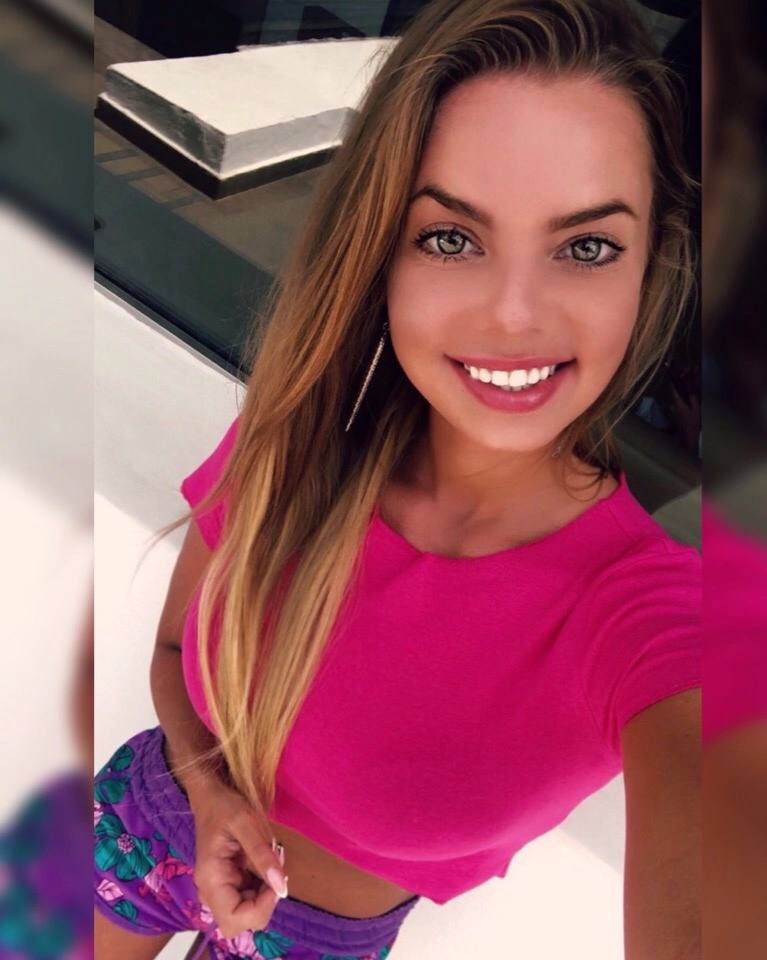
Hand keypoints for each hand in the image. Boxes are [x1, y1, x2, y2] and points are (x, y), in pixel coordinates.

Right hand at [189, 779, 287, 938]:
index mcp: (211, 881)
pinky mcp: (228, 884)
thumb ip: (263, 856)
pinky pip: (249, 897)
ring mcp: (219, 890)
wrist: (211, 797)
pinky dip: (263, 885)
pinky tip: (264, 862)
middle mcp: (212, 892)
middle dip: (264, 902)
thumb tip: (282, 888)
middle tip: (274, 871)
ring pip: (248, 912)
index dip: (261, 908)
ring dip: (265, 892)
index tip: (275, 880)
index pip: (235, 919)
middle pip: (241, 922)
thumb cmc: (225, 807)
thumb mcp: (247, 825)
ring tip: (270, 860)